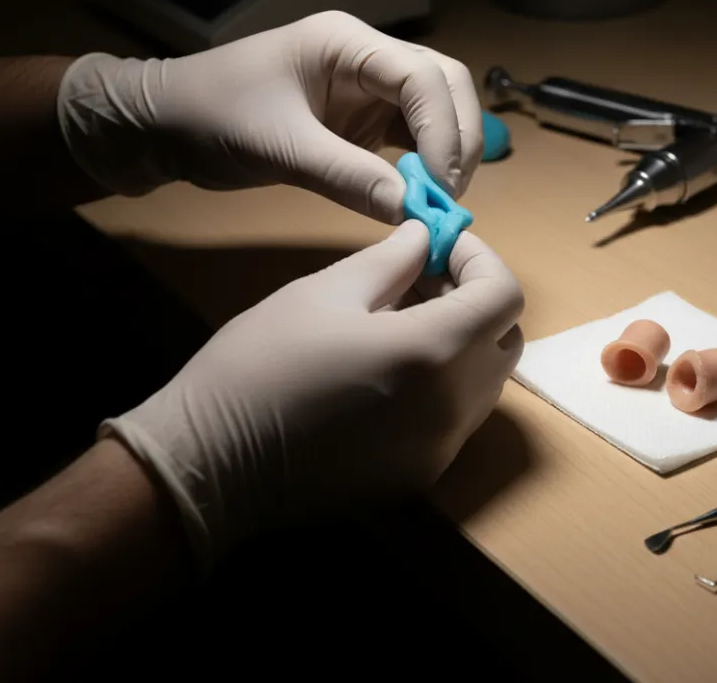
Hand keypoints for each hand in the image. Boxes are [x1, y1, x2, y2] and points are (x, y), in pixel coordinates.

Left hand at [57, 12, 483, 221]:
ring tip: (435, 201)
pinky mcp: (361, 119)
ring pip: (436, 111)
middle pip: (445, 86)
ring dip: (447, 154)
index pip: (423, 77)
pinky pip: (410, 136)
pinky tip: (416, 195)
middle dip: (458, 139)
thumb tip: (410, 209)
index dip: (443, 132)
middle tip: (447, 196)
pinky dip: (423, 164)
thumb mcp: (277, 148)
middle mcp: (366, 57)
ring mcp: (366, 87)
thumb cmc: (210, 116)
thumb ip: (346, 176)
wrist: (165, 123)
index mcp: (347, 42)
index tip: (436, 187)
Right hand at [100, 220, 523, 567]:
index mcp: (434, 351)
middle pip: (505, 342)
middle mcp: (454, 408)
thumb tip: (427, 236)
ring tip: (401, 326)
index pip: (504, 296)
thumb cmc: (261, 362)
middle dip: (476, 303)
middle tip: (422, 282)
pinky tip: (387, 378)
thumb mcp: (326, 292)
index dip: (480, 261)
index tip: (440, 246)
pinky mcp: (418, 480)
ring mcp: (440, 451)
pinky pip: (454, 423)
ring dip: (462, 346)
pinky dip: (441, 390)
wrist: (211, 462)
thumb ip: (393, 261)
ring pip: (485, 386)